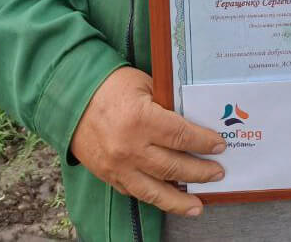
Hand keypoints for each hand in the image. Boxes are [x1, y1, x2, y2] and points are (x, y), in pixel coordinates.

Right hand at [70, 66, 225, 216]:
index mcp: (141, 120)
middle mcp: (131, 148)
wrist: (71, 98)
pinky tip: (169, 199)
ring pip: (156, 192)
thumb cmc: (111, 86)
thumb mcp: (144, 85)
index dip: (204, 142)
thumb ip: (166, 104)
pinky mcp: (109, 176)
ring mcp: (119, 167)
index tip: (219, 145)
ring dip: (181, 200)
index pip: (182, 136)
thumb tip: (192, 119)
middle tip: (217, 172)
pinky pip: (137, 193)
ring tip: (199, 205)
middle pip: (174, 166)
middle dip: (200, 171)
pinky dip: (156, 197)